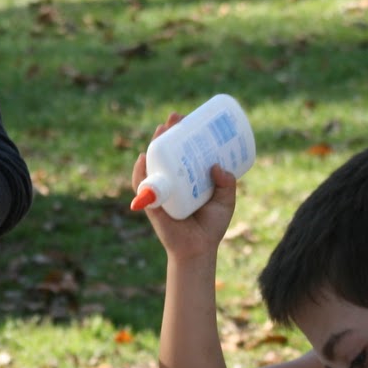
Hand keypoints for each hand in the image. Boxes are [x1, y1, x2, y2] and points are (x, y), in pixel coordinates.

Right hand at [131, 114, 236, 258]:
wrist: (199, 250)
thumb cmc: (211, 226)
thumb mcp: (226, 200)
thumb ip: (227, 183)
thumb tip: (218, 166)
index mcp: (186, 178)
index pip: (181, 151)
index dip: (182, 134)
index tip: (189, 118)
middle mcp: (171, 181)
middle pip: (165, 152)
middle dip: (167, 132)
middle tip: (176, 117)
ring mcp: (161, 191)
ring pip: (153, 164)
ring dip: (153, 145)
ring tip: (161, 129)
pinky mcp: (153, 204)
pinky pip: (142, 186)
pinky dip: (140, 172)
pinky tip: (143, 157)